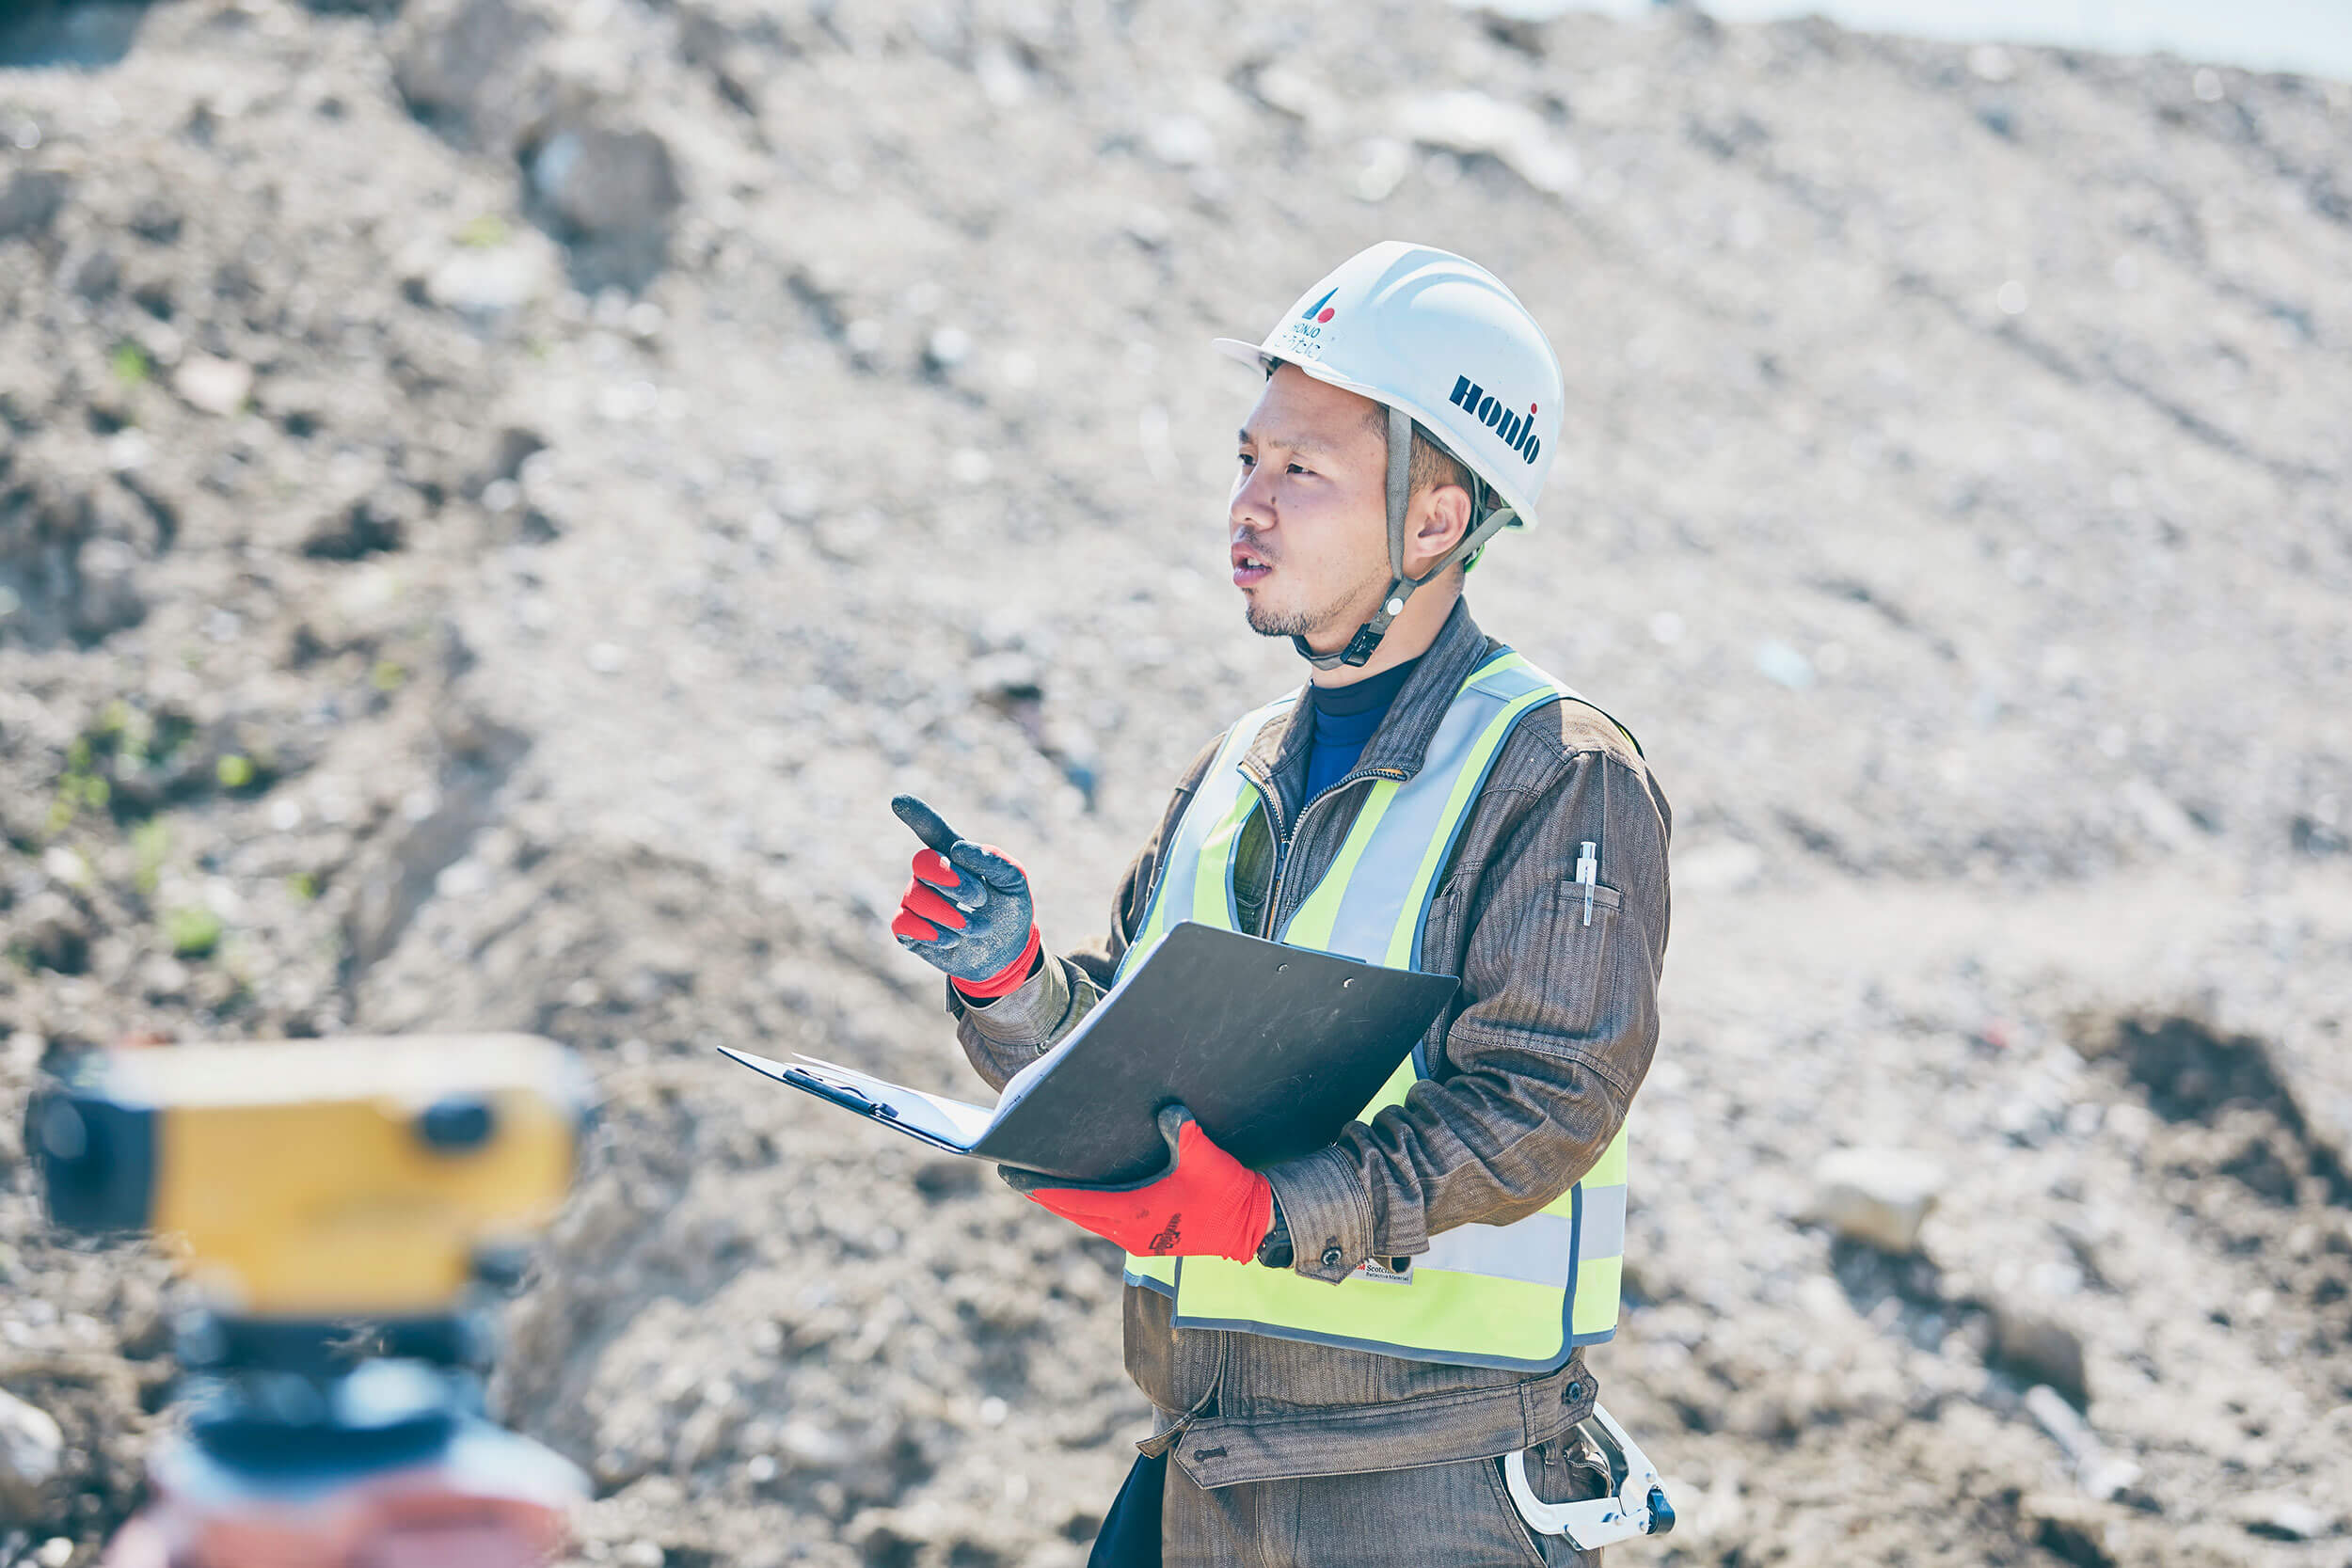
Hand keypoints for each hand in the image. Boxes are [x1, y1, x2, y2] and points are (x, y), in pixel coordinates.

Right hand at [889, 794, 1041, 997]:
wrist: (1006, 952)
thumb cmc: (1009, 908)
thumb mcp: (1013, 882)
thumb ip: (993, 861)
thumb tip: (959, 849)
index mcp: (954, 856)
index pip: (932, 830)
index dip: (916, 815)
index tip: (899, 800)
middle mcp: (930, 874)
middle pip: (923, 862)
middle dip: (952, 880)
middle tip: (980, 897)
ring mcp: (917, 901)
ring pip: (916, 898)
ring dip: (953, 916)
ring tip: (978, 927)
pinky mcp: (910, 930)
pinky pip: (903, 924)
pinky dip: (931, 933)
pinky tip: (952, 941)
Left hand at [1020, 1107, 1272, 1262]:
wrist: (1252, 1226)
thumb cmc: (1228, 1192)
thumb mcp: (1207, 1159)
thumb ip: (1186, 1135)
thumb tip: (1170, 1112)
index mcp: (1136, 1213)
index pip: (1078, 1201)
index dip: (1047, 1190)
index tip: (1019, 1180)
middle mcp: (1130, 1231)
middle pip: (1076, 1213)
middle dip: (1049, 1197)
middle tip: (1018, 1178)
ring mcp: (1140, 1239)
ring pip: (1090, 1221)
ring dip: (1068, 1205)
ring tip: (1043, 1187)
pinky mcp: (1151, 1240)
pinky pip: (1107, 1224)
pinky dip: (1089, 1210)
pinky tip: (1085, 1197)